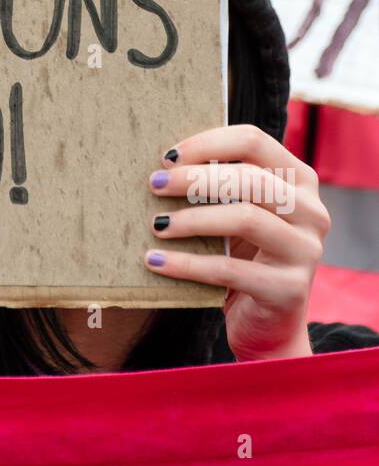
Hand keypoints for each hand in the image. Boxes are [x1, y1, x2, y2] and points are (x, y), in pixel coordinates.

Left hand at [143, 124, 329, 362]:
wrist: (268, 324)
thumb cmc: (244, 255)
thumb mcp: (238, 212)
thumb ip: (219, 184)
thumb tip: (164, 161)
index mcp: (299, 180)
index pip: (253, 141)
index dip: (207, 144)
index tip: (168, 157)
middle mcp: (311, 211)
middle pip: (250, 178)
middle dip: (195, 179)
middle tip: (155, 184)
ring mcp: (305, 251)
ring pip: (245, 218)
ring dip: (192, 219)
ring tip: (156, 224)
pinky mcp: (290, 289)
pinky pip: (230, 270)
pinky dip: (188, 264)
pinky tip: (156, 261)